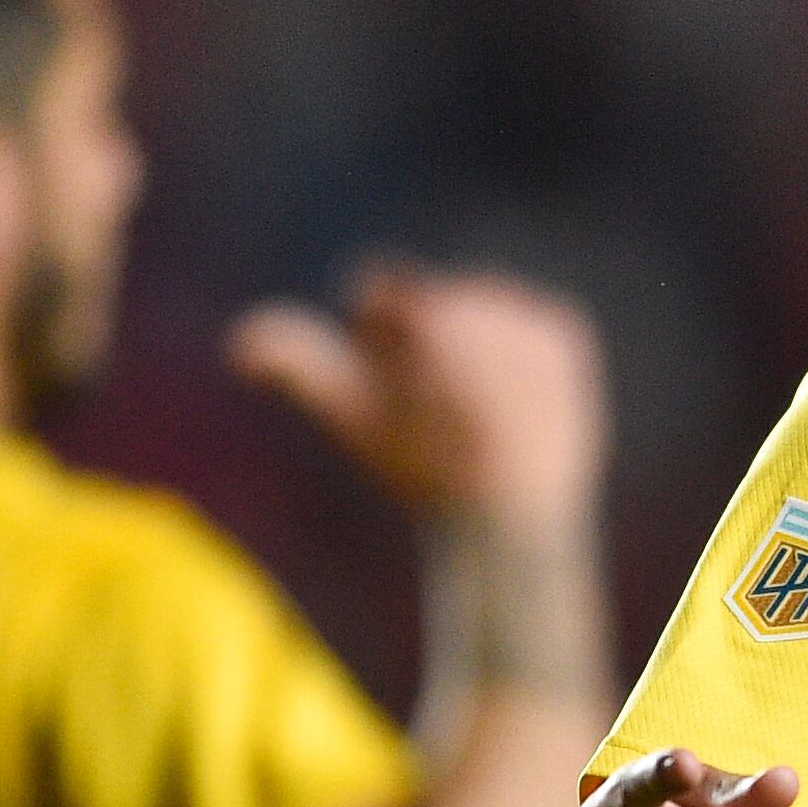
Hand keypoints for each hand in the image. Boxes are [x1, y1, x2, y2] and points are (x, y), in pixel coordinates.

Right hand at [232, 264, 606, 528]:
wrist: (512, 517)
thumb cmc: (418, 468)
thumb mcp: (348, 413)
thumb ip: (292, 364)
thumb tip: (239, 342)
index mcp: (420, 312)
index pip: (377, 289)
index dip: (375, 339)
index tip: (391, 381)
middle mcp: (481, 302)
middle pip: (432, 300)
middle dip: (427, 345)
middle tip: (440, 407)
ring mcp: (530, 314)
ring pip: (482, 309)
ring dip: (474, 347)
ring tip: (480, 409)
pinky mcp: (568, 330)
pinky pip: (530, 325)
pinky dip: (521, 356)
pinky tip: (516, 400)